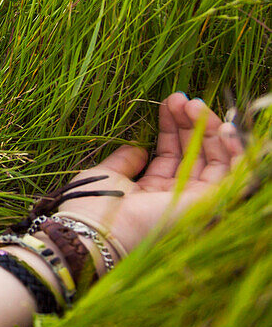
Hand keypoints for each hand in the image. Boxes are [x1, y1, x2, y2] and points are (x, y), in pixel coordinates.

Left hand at [56, 92, 245, 263]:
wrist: (95, 229)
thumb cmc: (93, 205)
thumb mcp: (108, 174)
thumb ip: (126, 160)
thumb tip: (140, 147)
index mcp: (151, 192)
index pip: (172, 154)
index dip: (172, 127)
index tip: (168, 102)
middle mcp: (175, 197)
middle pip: (194, 154)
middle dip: (190, 123)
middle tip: (181, 98)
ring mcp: (193, 201)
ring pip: (215, 160)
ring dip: (209, 129)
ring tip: (194, 105)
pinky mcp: (208, 205)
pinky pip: (233, 175)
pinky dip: (234, 150)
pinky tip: (223, 127)